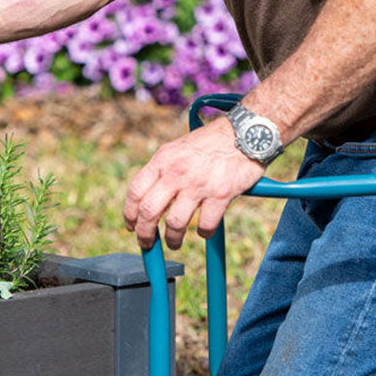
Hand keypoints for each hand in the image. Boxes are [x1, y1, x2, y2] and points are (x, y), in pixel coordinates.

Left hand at [123, 120, 264, 249]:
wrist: (245, 132)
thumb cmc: (212, 142)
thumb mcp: (179, 149)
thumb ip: (164, 170)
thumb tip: (151, 199)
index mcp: (163, 159)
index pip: (135, 192)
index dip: (130, 214)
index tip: (131, 226)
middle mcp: (176, 172)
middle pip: (149, 211)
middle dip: (144, 233)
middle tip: (147, 243)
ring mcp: (198, 184)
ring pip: (175, 223)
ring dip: (172, 239)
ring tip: (174, 243)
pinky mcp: (220, 194)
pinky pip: (205, 225)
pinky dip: (204, 233)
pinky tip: (205, 231)